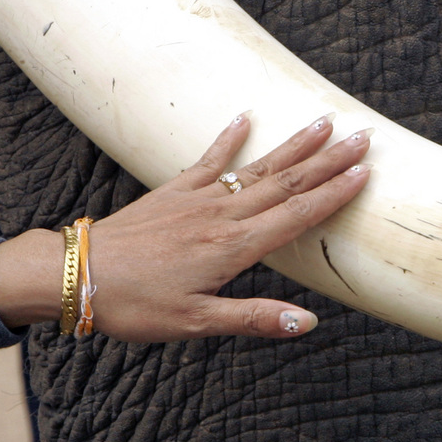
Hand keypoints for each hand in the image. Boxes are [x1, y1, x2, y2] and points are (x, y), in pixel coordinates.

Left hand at [0, 112, 370, 340]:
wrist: (77, 274)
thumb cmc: (136, 305)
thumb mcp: (196, 323)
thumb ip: (255, 318)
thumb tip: (309, 323)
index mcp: (233, 247)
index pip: (296, 215)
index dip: (333, 194)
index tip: (364, 172)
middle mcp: (222, 216)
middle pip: (286, 183)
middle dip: (327, 160)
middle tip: (362, 137)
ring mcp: (197, 199)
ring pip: (257, 167)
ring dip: (293, 145)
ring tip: (323, 122)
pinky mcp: (174, 192)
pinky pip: (209, 159)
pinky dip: (229, 138)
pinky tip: (245, 118)